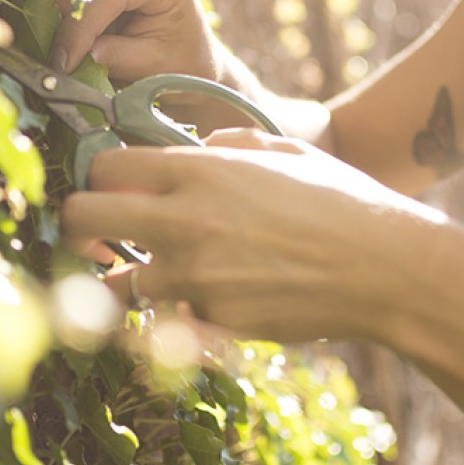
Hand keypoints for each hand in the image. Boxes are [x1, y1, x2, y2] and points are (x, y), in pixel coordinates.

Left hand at [60, 128, 448, 341]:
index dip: (100, 176)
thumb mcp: (285, 150)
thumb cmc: (340, 200)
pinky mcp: (210, 323)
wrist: (384, 267)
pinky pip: (173, 317)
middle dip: (79, 225)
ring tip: (174, 271)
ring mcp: (193, 278)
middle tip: (96, 235)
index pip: (104, 167)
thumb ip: (229, 142)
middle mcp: (183, 221)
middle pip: (84, 218)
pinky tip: (222, 296)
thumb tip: (197, 147)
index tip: (109, 187)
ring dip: (136, 278)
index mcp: (198, 171)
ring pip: (123, 282)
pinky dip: (184, 311)